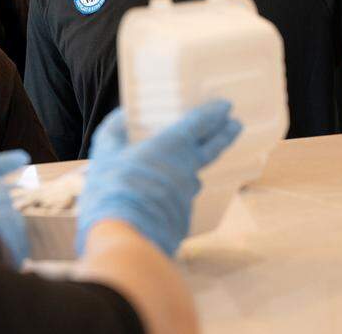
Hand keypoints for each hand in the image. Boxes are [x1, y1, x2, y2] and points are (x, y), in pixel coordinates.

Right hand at [76, 100, 241, 256]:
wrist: (126, 236)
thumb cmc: (114, 188)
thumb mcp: (105, 153)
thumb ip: (113, 132)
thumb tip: (121, 116)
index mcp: (172, 146)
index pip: (200, 123)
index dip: (213, 113)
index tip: (226, 106)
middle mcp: (187, 168)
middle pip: (212, 148)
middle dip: (224, 134)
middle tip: (236, 124)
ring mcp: (187, 194)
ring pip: (194, 174)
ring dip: (196, 165)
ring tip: (190, 160)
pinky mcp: (182, 216)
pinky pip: (181, 196)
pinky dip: (176, 190)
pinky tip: (165, 192)